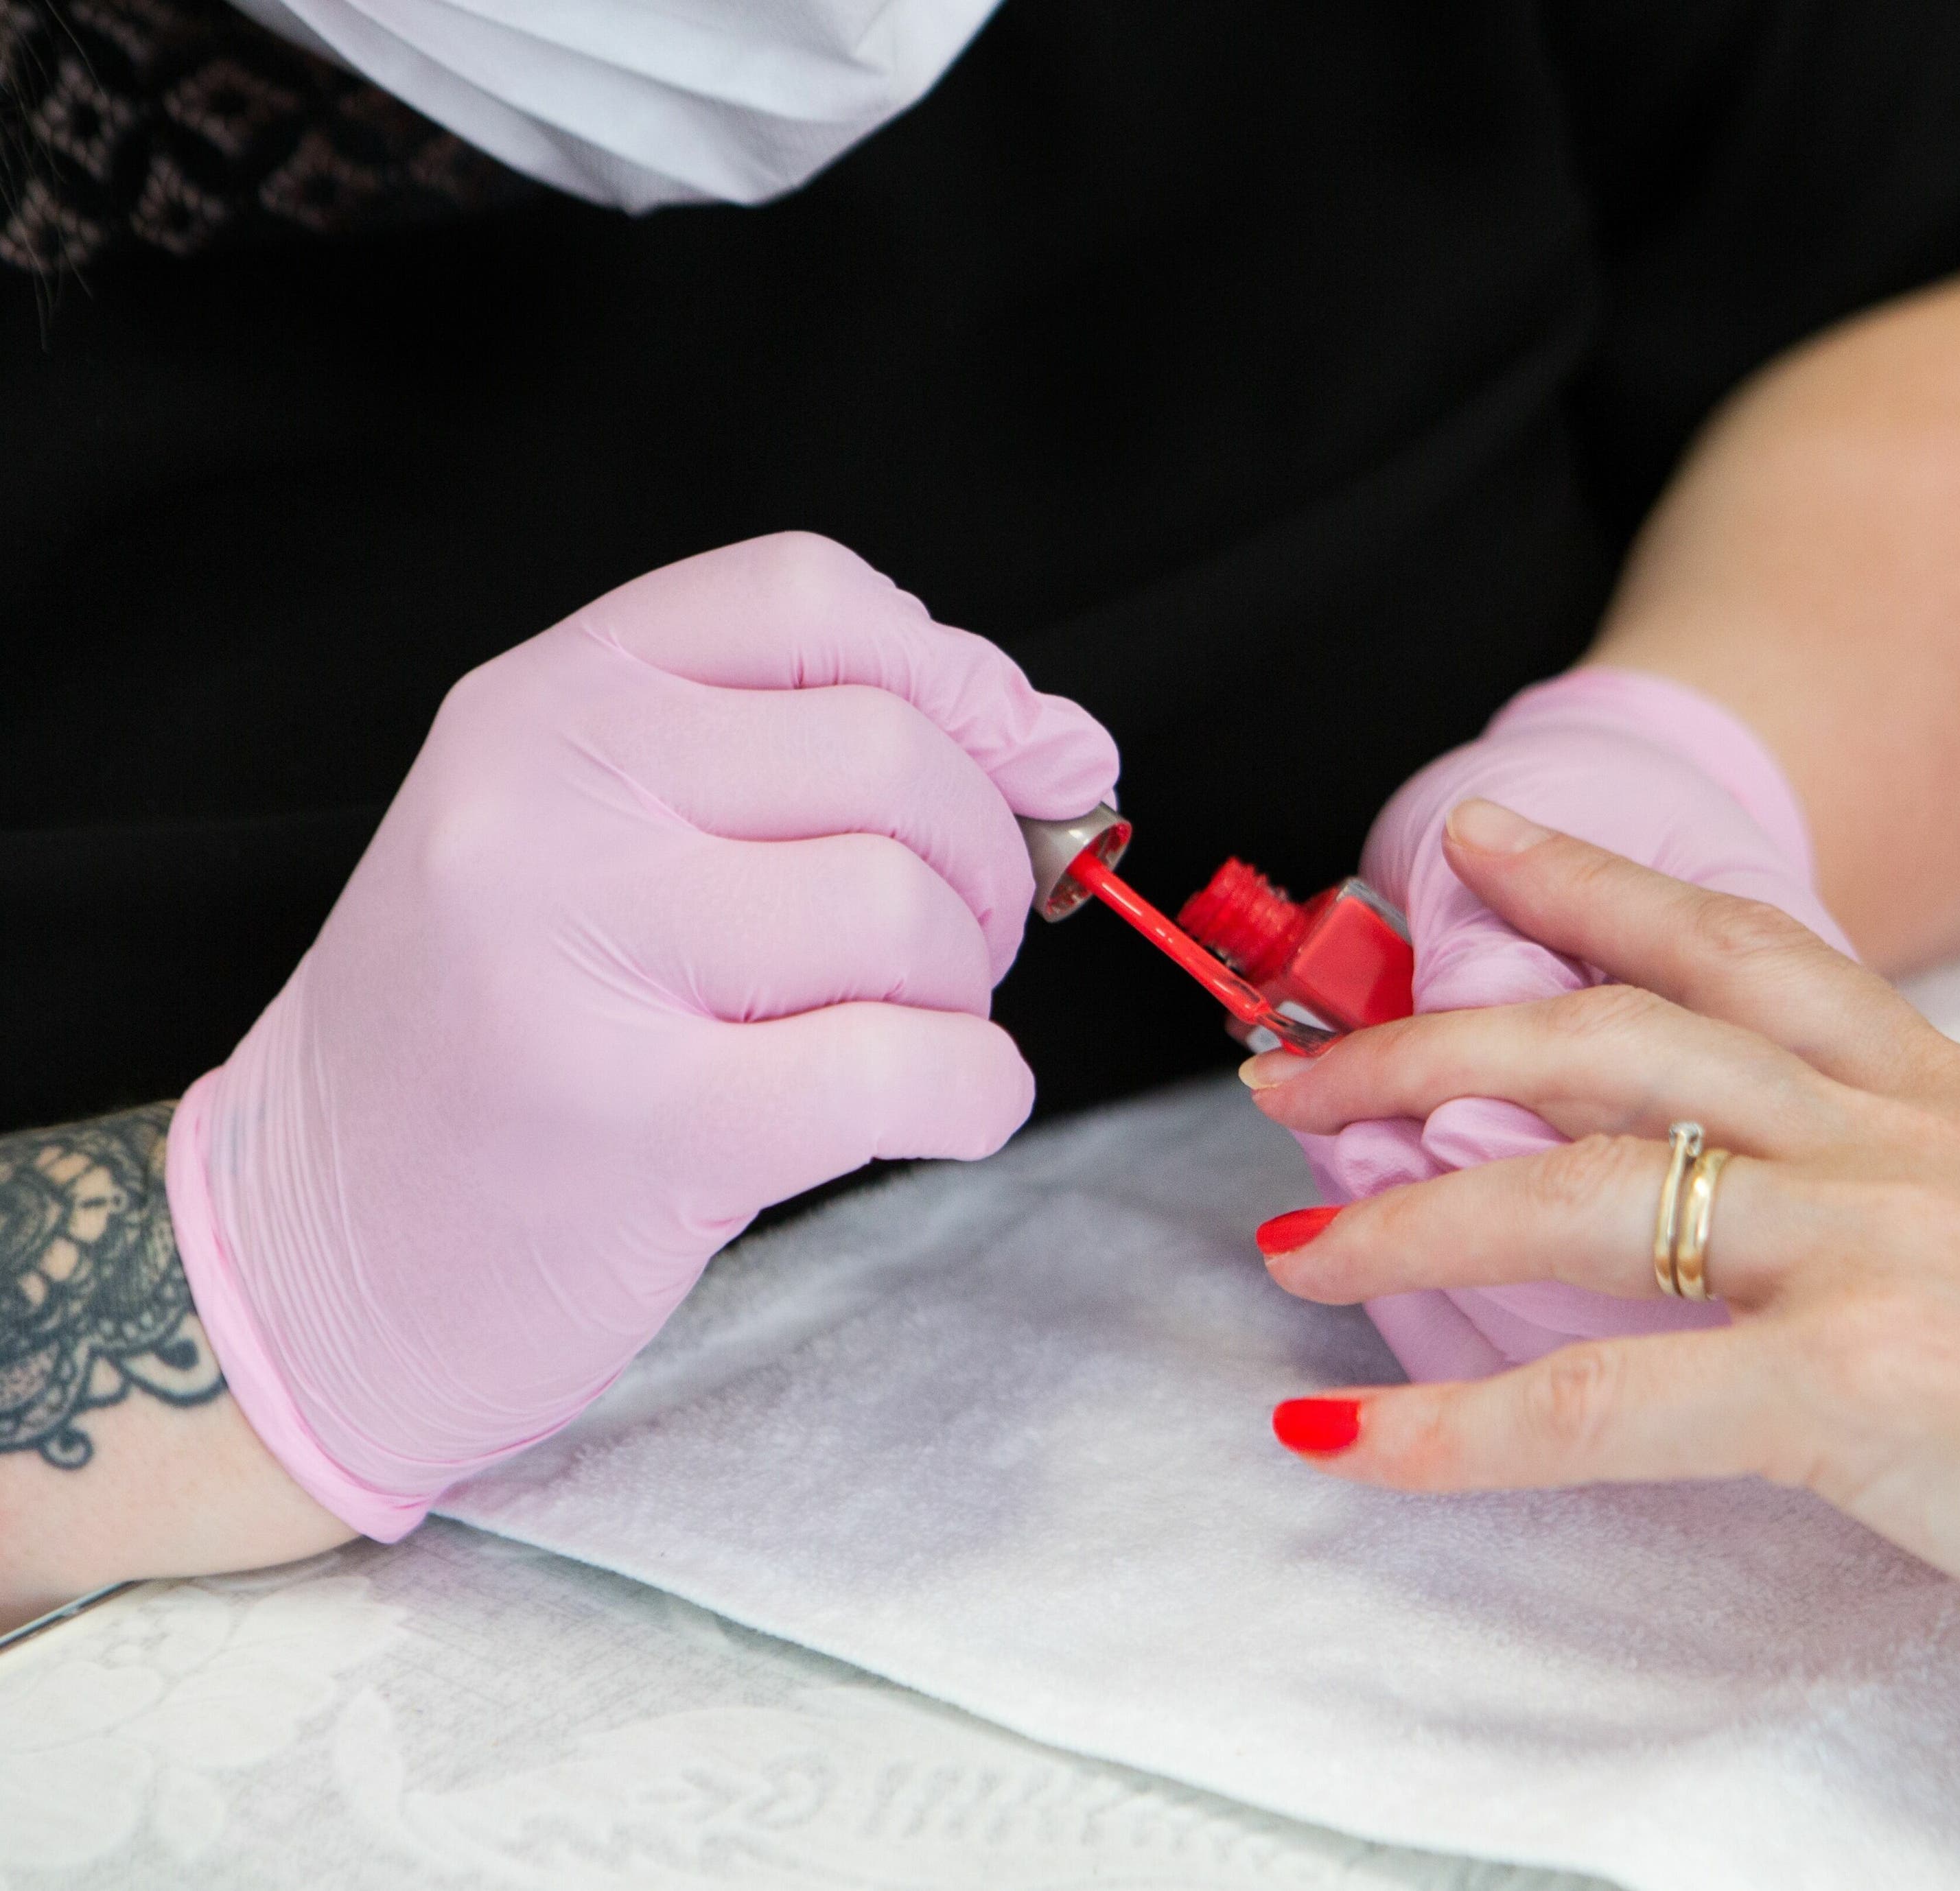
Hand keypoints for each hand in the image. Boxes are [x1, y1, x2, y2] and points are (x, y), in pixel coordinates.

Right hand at [168, 534, 1116, 1539]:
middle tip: (956, 944)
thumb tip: (1059, 744)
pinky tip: (944, 1109)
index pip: (807, 596)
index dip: (961, 673)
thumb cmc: (490, 1043)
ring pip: (903, 907)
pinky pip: (908, 1070)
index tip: (1028, 758)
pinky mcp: (645, 1129)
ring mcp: (580, 963)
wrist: (305, 1259)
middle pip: (889, 754)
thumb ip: (799, 760)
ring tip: (907, 1030)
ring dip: (965, 986)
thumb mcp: (590, 840)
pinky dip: (977, 1093)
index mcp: (541, 706)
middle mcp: (545, 806)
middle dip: (985, 857)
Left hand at [1246, 802, 1959, 1804]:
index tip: (1482, 848)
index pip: (1745, 951)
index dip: (1595, 888)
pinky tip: (1350, 1442)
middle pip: (1620, 1042)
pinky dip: (1458, 1429)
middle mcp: (1911, 1143)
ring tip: (1288, 1246)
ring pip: (1581, 1193)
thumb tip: (1858, 1260)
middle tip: (1306, 1068)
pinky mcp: (1873, 1390)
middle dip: (1437, 1046)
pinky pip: (1607, 1405)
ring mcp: (1886, 1251)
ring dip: (1406, 1216)